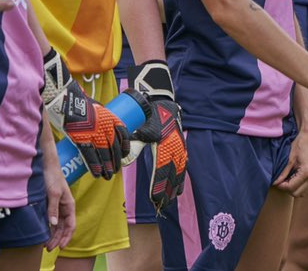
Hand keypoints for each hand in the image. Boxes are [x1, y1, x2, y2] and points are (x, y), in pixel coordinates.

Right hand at [42, 50, 129, 179]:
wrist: (69, 100)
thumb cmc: (81, 102)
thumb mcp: (97, 107)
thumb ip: (100, 116)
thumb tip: (101, 122)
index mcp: (112, 119)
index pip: (124, 135)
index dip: (125, 147)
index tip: (124, 154)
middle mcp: (107, 128)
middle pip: (115, 149)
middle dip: (115, 161)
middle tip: (114, 170)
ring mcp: (96, 135)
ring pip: (105, 155)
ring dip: (107, 167)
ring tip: (107, 176)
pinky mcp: (84, 140)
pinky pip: (92, 157)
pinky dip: (95, 167)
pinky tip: (97, 174)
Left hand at [42, 161, 74, 250]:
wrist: (46, 165)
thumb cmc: (52, 177)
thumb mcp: (53, 193)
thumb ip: (53, 209)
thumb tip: (53, 224)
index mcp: (69, 205)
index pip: (71, 225)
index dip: (67, 237)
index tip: (60, 247)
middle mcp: (64, 207)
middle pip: (64, 228)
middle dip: (58, 239)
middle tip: (48, 249)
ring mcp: (57, 206)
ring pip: (57, 225)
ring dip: (53, 235)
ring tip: (45, 245)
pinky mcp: (50, 204)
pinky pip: (51, 219)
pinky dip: (48, 228)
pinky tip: (43, 233)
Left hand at [126, 61, 188, 212]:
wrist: (162, 102)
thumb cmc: (148, 115)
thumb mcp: (138, 129)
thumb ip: (132, 144)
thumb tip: (123, 161)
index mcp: (164, 143)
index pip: (161, 169)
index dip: (158, 185)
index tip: (155, 199)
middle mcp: (174, 146)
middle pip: (172, 173)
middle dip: (167, 190)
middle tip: (162, 206)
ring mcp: (179, 145)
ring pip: (179, 170)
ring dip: (175, 186)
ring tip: (172, 199)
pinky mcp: (181, 145)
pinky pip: (183, 164)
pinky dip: (181, 177)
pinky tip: (178, 187)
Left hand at [274, 125, 307, 196]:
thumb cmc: (300, 143)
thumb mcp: (289, 157)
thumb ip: (283, 172)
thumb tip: (275, 182)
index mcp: (307, 172)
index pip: (291, 188)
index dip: (281, 186)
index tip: (276, 180)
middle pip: (297, 193)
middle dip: (287, 189)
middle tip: (280, 180)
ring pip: (302, 193)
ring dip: (293, 188)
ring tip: (286, 179)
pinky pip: (306, 187)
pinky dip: (298, 186)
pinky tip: (292, 177)